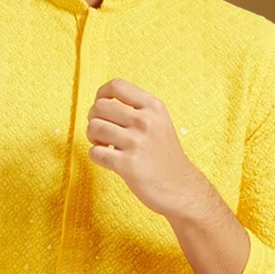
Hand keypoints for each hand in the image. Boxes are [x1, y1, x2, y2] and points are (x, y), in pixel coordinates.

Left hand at [86, 79, 211, 220]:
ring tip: (105, 145)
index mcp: (153, 106)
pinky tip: (109, 160)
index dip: (101, 94)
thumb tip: (100, 102)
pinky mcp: (128, 164)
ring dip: (93, 138)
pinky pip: (94, 152)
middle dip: (94, 119)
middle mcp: (145, 121)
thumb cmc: (165, 155)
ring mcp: (136, 142)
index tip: (102, 106)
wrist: (181, 187)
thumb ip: (136, 109)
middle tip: (102, 132)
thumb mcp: (159, 122)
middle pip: (99, 106)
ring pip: (93, 128)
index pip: (116, 85)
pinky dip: (96, 156)